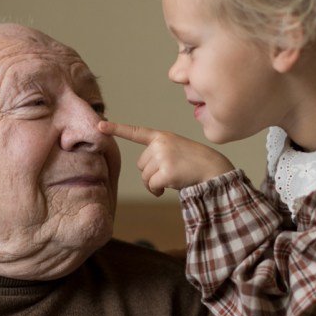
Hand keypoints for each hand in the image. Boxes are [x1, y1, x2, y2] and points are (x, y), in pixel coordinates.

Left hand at [98, 121, 234, 196]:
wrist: (214, 169)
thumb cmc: (196, 163)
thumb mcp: (176, 150)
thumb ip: (159, 155)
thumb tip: (148, 181)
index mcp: (162, 137)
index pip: (136, 132)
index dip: (117, 129)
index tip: (100, 125)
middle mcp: (160, 144)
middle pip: (140, 165)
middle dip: (151, 173)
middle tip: (169, 173)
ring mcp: (163, 157)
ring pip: (144, 177)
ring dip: (154, 184)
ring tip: (172, 179)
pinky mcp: (166, 171)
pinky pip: (151, 186)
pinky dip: (157, 191)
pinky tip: (169, 188)